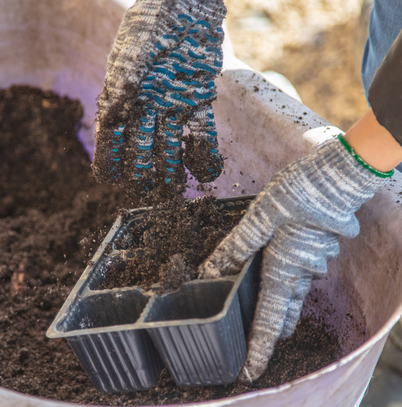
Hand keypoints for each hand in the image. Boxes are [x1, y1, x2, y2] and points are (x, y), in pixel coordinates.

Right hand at [92, 0, 232, 193]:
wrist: (188, 2)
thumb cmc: (153, 22)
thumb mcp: (132, 53)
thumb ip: (122, 86)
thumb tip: (106, 121)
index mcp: (122, 96)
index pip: (111, 136)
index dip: (109, 159)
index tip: (112, 180)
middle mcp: (145, 106)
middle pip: (142, 146)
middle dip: (144, 171)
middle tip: (149, 191)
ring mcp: (172, 105)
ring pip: (171, 145)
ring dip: (173, 168)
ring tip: (177, 188)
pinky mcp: (198, 101)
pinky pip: (201, 133)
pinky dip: (204, 153)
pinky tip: (206, 171)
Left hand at [199, 135, 391, 381]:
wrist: (337, 177)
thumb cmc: (299, 194)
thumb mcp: (260, 216)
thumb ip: (237, 245)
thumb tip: (211, 270)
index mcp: (283, 268)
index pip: (270, 321)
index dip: (258, 349)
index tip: (249, 372)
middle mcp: (301, 272)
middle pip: (284, 312)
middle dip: (270, 329)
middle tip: (252, 337)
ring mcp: (314, 262)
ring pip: (294, 293)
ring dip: (279, 302)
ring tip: (261, 304)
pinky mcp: (318, 249)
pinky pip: (302, 274)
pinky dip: (289, 279)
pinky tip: (279, 267)